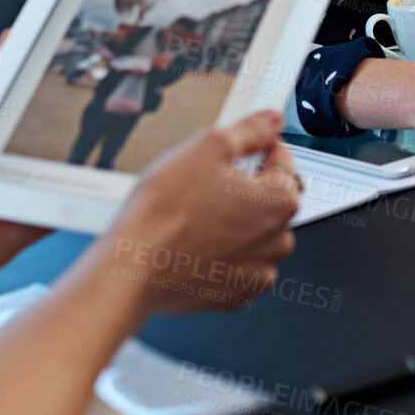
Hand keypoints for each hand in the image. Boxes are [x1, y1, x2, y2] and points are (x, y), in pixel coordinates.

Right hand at [97, 110, 299, 313]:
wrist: (131, 268)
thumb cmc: (165, 212)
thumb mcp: (208, 148)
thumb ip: (250, 131)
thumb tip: (272, 120)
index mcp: (280, 201)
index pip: (282, 159)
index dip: (255, 148)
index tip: (234, 151)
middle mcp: (278, 241)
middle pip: (268, 199)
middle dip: (242, 188)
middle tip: (203, 185)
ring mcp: (257, 272)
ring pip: (253, 233)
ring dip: (233, 222)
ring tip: (194, 217)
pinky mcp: (234, 294)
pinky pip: (237, 264)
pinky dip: (221, 254)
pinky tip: (193, 243)